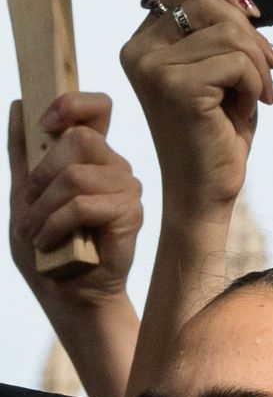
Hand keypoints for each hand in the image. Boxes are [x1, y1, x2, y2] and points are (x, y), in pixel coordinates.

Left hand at [9, 94, 139, 309]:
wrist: (63, 293)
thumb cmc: (46, 247)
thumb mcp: (22, 195)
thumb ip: (23, 152)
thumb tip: (18, 104)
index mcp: (91, 157)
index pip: (97, 108)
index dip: (74, 103)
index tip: (46, 122)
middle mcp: (113, 167)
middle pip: (79, 139)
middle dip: (41, 177)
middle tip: (31, 207)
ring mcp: (126, 188)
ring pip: (75, 176)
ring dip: (42, 210)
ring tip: (38, 233)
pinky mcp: (130, 213)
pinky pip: (83, 204)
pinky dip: (55, 226)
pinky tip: (51, 242)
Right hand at [119, 0, 272, 216]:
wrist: (206, 187)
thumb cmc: (217, 129)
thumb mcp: (219, 69)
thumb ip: (221, 32)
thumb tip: (246, 3)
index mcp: (145, 41)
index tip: (254, 16)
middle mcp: (140, 50)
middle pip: (211, 1)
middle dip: (252, 35)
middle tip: (266, 72)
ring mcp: (153, 67)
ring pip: (231, 32)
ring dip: (259, 65)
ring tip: (254, 95)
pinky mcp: (175, 86)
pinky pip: (238, 61)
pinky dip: (256, 83)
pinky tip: (247, 107)